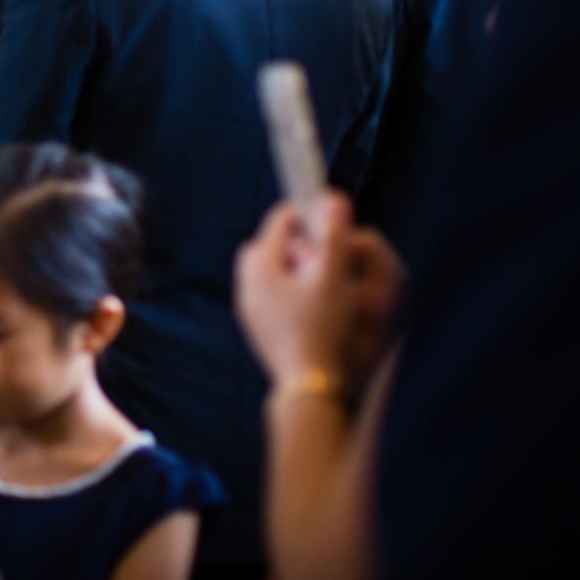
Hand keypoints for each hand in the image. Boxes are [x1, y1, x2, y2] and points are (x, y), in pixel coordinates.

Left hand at [235, 191, 397, 387]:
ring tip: (320, 278)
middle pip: (268, 244)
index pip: (280, 220)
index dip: (308, 214)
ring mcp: (248, 307)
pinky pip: (268, 293)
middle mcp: (246, 283)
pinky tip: (312, 303)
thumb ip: (332, 236)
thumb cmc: (323, 328)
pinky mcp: (256, 326)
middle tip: (324, 252)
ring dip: (291, 266)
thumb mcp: (332, 278)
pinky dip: (287, 289)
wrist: (308, 383)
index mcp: (260, 266)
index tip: (331, 220)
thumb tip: (331, 195)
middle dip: (296, 241)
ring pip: (267, 270)